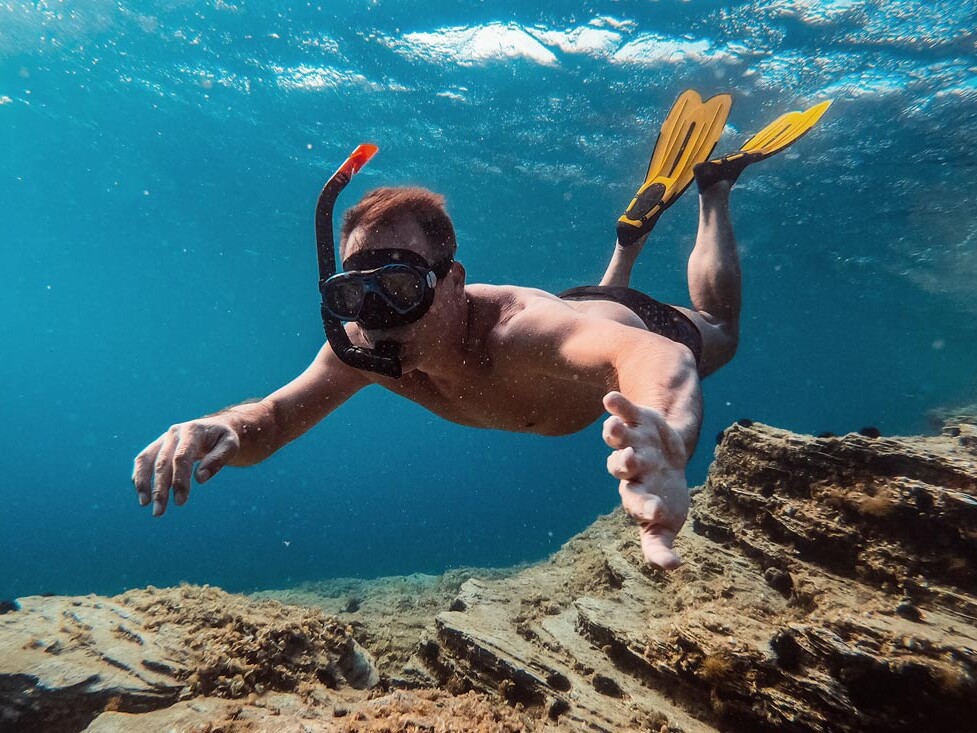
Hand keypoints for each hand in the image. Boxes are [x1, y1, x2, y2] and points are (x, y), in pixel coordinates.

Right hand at [132, 418, 239, 515]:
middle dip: (160, 489)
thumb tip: (200, 478)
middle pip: (162, 463)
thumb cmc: (222, 439)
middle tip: (159, 512)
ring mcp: (163, 439)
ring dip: (143, 483)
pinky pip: (142, 460)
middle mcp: (174, 433)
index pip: (182, 457)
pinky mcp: (157, 446)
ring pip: (146, 460)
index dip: (179, 480)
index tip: (180, 501)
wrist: (214, 427)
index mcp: (193, 431)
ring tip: (144, 504)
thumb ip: (218, 460)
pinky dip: (139, 476)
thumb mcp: (230, 445)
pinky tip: (143, 494)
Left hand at [602, 391, 689, 569]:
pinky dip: (618, 405)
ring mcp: (632, 443)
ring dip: (615, 433)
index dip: (644, 506)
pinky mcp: (638, 421)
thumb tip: (672, 568)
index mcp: (637, 495)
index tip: (656, 510)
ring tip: (614, 427)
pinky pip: (624, 412)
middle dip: (624, 464)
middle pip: (621, 467)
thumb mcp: (666, 524)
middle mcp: (631, 468)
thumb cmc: (665, 499)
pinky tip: (610, 398)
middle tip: (629, 461)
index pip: (636, 503)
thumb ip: (660, 545)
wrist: (669, 460)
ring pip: (618, 439)